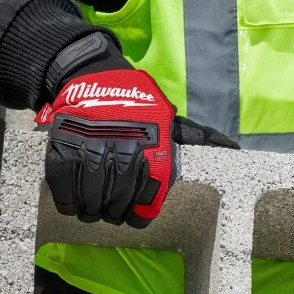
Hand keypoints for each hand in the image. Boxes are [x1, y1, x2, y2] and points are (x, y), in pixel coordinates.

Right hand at [35, 69, 237, 227]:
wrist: (95, 77)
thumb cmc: (138, 106)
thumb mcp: (170, 119)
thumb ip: (197, 138)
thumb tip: (231, 149)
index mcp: (152, 149)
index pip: (147, 200)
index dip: (138, 214)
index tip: (132, 217)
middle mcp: (124, 151)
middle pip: (118, 202)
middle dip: (113, 213)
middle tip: (110, 213)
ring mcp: (91, 149)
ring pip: (91, 199)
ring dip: (91, 211)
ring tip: (92, 211)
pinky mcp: (63, 147)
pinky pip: (63, 187)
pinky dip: (67, 201)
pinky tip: (73, 204)